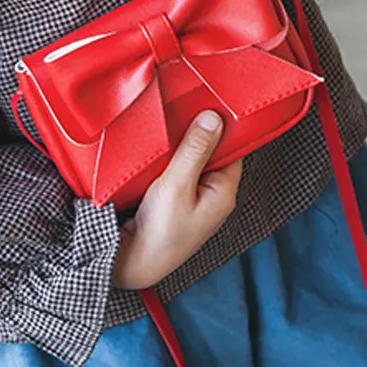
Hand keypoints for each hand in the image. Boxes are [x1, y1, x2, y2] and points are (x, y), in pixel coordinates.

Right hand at [112, 111, 241, 289]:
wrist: (134, 263)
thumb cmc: (160, 231)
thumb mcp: (177, 184)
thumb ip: (195, 150)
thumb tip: (213, 118)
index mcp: (224, 192)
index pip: (232, 148)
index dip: (221, 126)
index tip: (208, 103)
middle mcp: (214, 197)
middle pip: (211, 155)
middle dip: (197, 136)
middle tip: (183, 111)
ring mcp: (195, 202)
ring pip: (192, 165)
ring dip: (180, 150)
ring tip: (168, 128)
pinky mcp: (176, 206)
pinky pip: (178, 176)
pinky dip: (169, 164)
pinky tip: (157, 154)